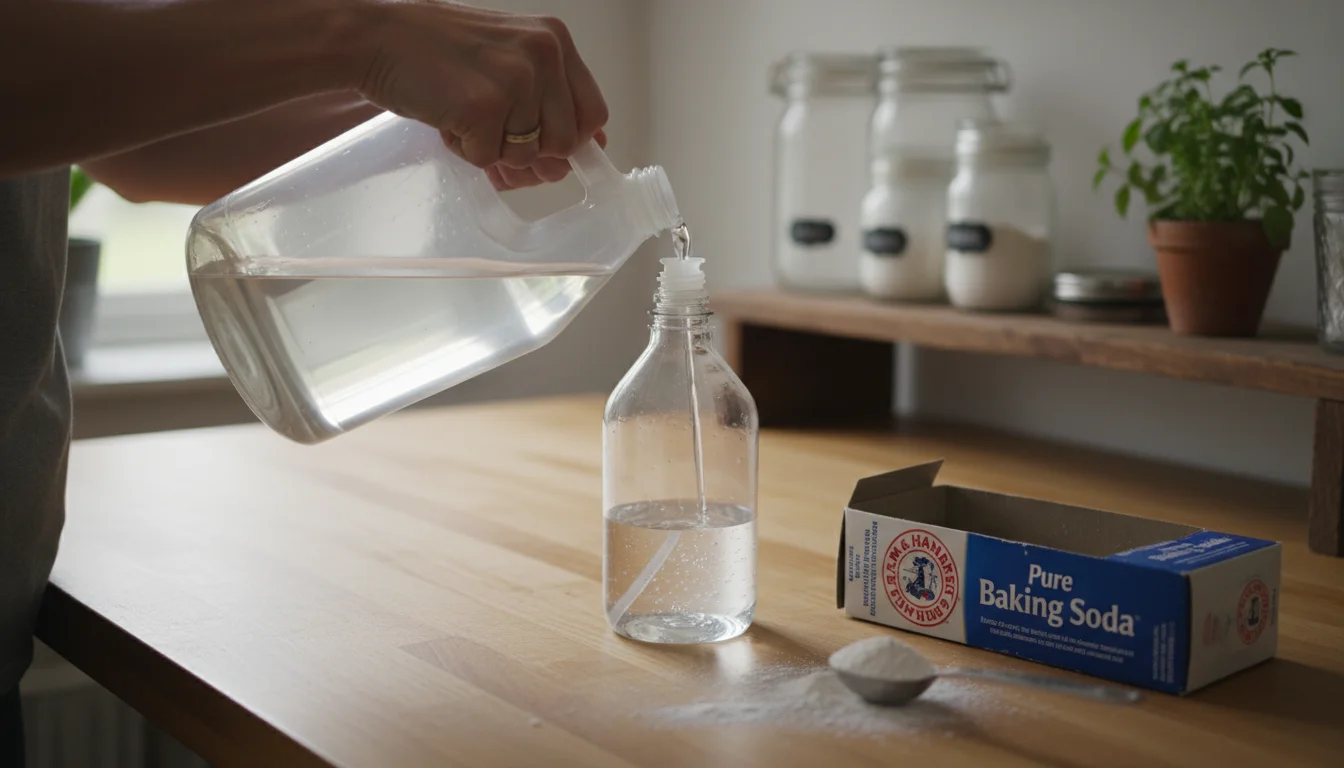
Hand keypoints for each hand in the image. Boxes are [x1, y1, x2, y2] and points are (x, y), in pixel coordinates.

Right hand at [357, 1, 609, 189]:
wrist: (374, 38)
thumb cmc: (434, 51)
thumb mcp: (503, 59)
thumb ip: (542, 100)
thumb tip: (565, 164)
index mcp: (555, 39)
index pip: (593, 112)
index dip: (571, 140)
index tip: (544, 146)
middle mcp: (544, 53)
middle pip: (564, 142)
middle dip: (528, 150)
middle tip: (490, 131)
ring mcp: (516, 79)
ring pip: (526, 155)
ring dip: (491, 148)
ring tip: (463, 113)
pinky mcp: (484, 106)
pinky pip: (487, 159)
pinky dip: (464, 150)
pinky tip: (447, 119)